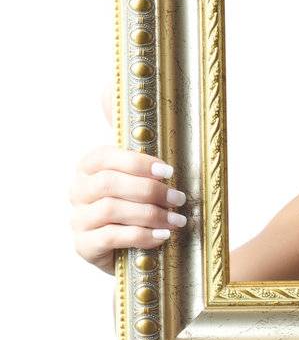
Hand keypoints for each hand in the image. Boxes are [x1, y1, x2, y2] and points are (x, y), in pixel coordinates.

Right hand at [69, 84, 186, 274]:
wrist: (138, 251)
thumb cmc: (141, 207)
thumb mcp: (141, 174)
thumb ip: (131, 140)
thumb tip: (105, 87)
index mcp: (88, 168)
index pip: (103, 156)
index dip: (136, 162)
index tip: (168, 169)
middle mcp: (78, 192)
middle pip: (108, 183)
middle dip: (149, 190)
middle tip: (179, 198)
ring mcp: (79, 220)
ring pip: (110, 210)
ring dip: (149, 214)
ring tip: (177, 220)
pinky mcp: (85, 247)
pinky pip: (111, 238)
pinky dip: (140, 236)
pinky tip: (162, 237)